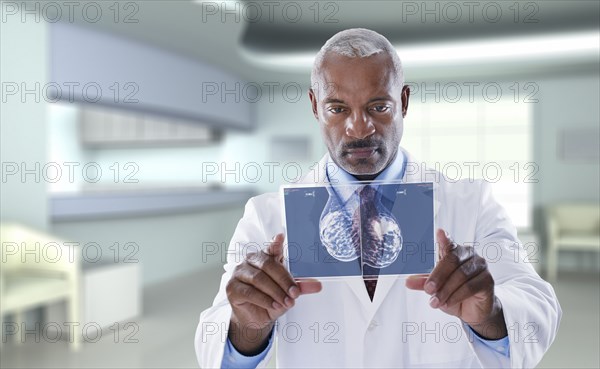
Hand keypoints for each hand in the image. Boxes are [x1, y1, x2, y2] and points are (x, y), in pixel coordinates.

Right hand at [226, 233, 321, 354]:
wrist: (256, 318)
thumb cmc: (271, 300)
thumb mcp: (288, 293)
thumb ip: (301, 287)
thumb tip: (317, 285)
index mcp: (264, 257)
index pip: (271, 248)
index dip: (275, 243)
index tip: (280, 237)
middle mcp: (250, 261)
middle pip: (267, 265)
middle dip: (284, 280)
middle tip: (294, 294)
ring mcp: (239, 273)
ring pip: (259, 279)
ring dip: (275, 292)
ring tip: (285, 302)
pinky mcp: (232, 287)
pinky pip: (249, 292)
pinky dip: (264, 299)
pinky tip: (273, 305)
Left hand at [406, 229, 506, 338]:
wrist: (474, 311)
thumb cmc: (455, 294)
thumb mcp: (436, 289)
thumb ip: (423, 283)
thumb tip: (408, 281)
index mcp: (455, 253)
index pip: (449, 244)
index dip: (445, 239)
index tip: (440, 233)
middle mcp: (469, 255)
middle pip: (452, 260)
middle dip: (437, 276)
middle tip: (428, 289)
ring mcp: (480, 266)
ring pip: (460, 275)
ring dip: (445, 290)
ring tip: (436, 301)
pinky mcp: (488, 280)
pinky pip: (470, 286)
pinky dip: (456, 296)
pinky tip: (448, 302)